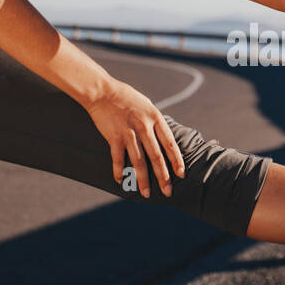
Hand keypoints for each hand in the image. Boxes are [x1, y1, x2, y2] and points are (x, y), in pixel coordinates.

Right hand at [82, 77, 186, 196]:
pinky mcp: (113, 137)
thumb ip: (155, 123)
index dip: (176, 160)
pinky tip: (120, 180)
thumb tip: (164, 139)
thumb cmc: (127, 98)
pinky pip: (117, 158)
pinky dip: (119, 170)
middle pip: (156, 156)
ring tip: (145, 193)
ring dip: (142, 179)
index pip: (170, 143)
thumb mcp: (147, 106)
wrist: (102, 92)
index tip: (181, 174)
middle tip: (168, 191)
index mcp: (155, 118)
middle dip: (163, 176)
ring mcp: (128, 132)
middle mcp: (144, 126)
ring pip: (138, 161)